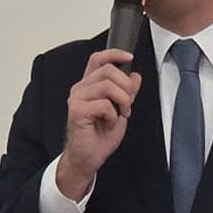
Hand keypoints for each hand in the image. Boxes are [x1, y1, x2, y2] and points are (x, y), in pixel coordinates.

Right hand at [56, 49, 140, 200]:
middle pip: (108, 70)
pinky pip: (104, 104)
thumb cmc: (98, 138)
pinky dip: (113, 115)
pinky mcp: (77, 111)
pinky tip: (109, 123)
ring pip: (108, 86)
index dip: (114, 54)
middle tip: (128, 104)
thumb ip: (127, 93)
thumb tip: (135, 76)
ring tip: (120, 115)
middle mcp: (81, 89)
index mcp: (90, 86)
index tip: (129, 57)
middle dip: (126, 86)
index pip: (98, 59)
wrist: (87, 159)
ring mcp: (77, 99)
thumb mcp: (120, 112)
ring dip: (122, 101)